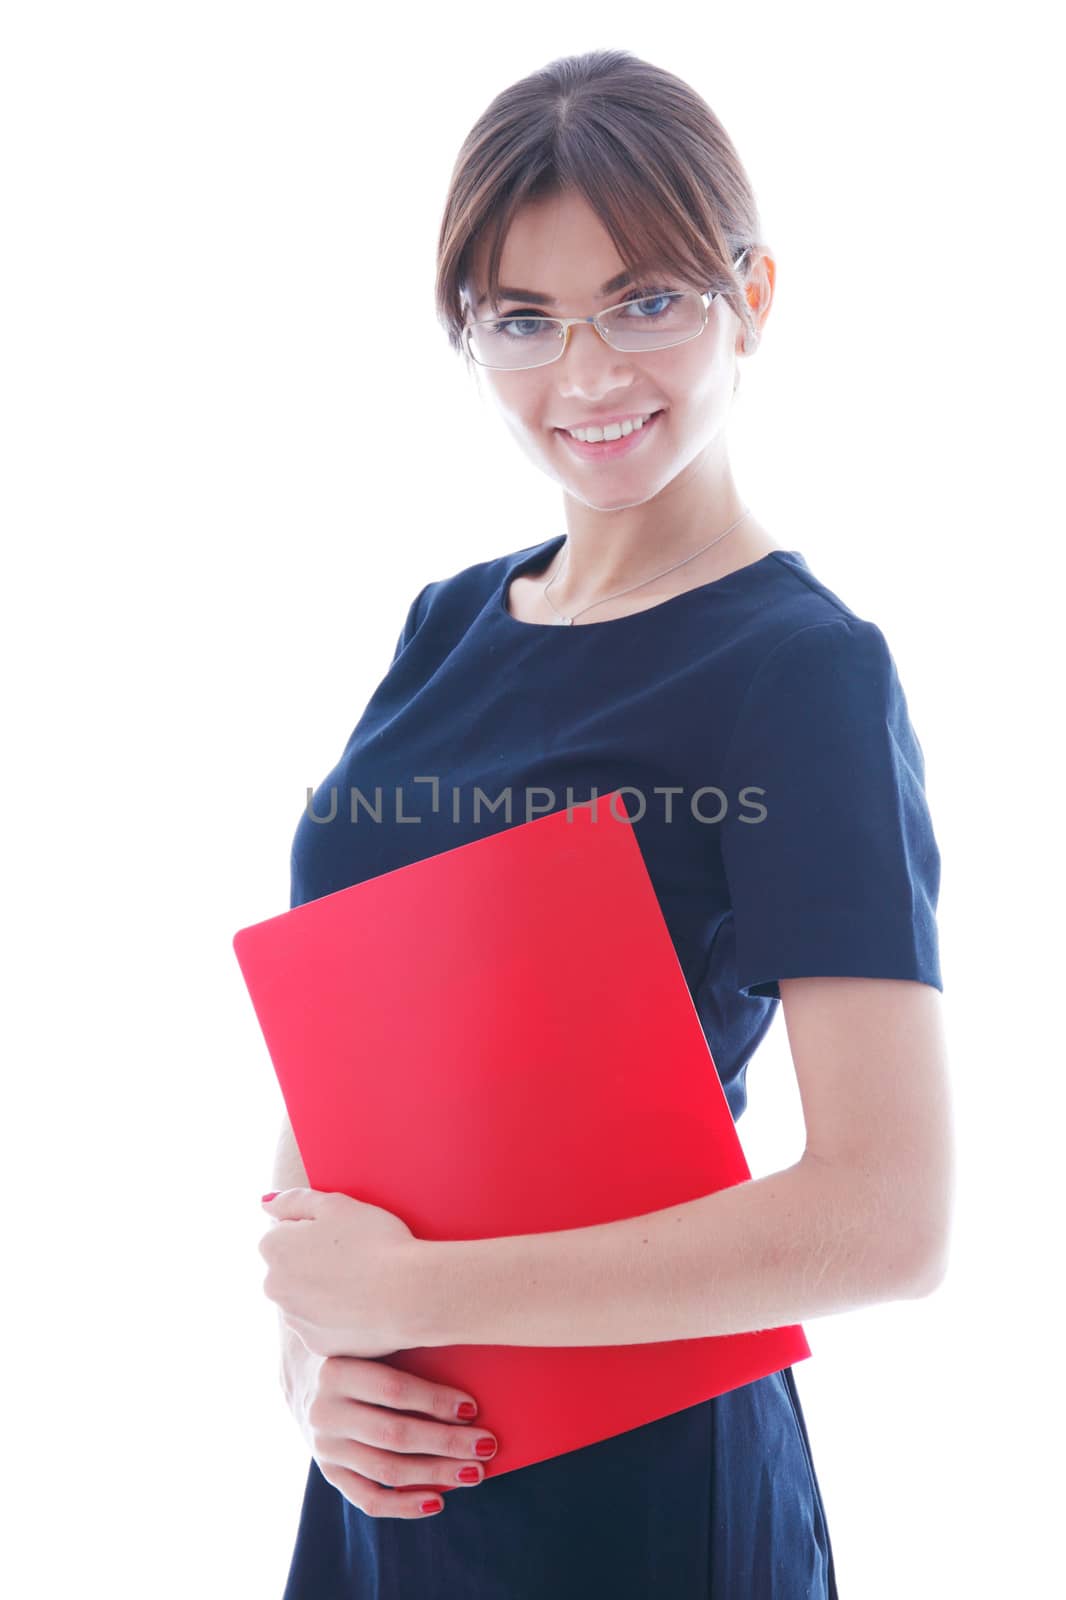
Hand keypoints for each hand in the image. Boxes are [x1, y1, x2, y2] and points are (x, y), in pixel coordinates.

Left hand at [259, 1187, 422, 1358]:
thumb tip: (265, 1204)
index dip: (315, 1229)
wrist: (408, 1294)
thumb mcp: (335, 1204)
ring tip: (362, 1282)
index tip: (342, 1234)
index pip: (285, 1232)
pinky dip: (337, 1317)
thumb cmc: (374, 1242)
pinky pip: (323, 1326)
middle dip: (312, 1261)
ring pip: (306, 1298)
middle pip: (291, 1267)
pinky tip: (363, 1306)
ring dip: (323, 1290)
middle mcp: (273, 1287)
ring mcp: (294, 1320)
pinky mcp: (317, 1345)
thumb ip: (294, 1200)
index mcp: (274, 1248)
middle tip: (354, 1256)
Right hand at [292, 1353, 498, 1518]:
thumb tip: (466, 1390)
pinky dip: (405, 1506)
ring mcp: (324, 1448)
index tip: (472, 1408)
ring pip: (387, 1470)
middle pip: (395, 1434)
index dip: (434, 1401)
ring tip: (474, 1472)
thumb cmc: (360, 1356)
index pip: (393, 1390)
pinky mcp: (329, 1474)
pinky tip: (438, 1501)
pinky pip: (369, 1500)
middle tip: (486, 1445)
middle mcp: (324, 1412)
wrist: (307, 1381)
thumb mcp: (372, 1346)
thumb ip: (407, 1356)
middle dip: (446, 1442)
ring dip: (435, 1474)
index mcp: (336, 1371)